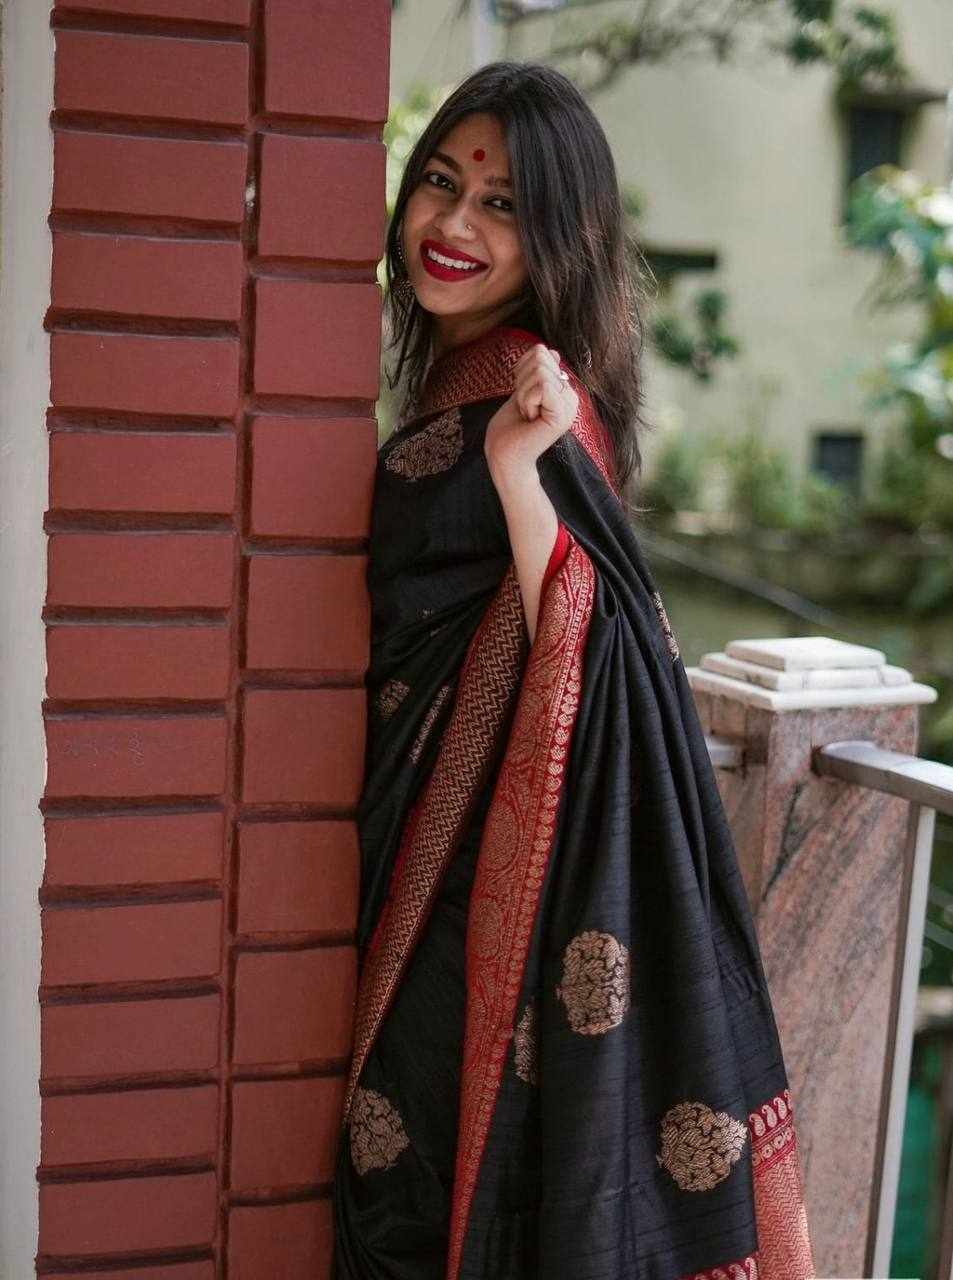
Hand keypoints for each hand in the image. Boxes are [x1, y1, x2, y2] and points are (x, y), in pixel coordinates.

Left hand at [484, 342, 577, 476]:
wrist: (505, 456)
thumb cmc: (511, 427)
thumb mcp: (524, 391)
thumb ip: (538, 373)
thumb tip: (551, 352)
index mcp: (563, 390)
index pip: (542, 352)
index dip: (521, 371)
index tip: (523, 398)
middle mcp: (571, 396)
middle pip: (541, 358)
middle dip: (522, 382)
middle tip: (524, 408)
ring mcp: (569, 406)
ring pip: (540, 371)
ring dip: (523, 393)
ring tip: (527, 415)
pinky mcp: (562, 414)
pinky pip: (542, 386)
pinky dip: (527, 400)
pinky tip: (530, 419)